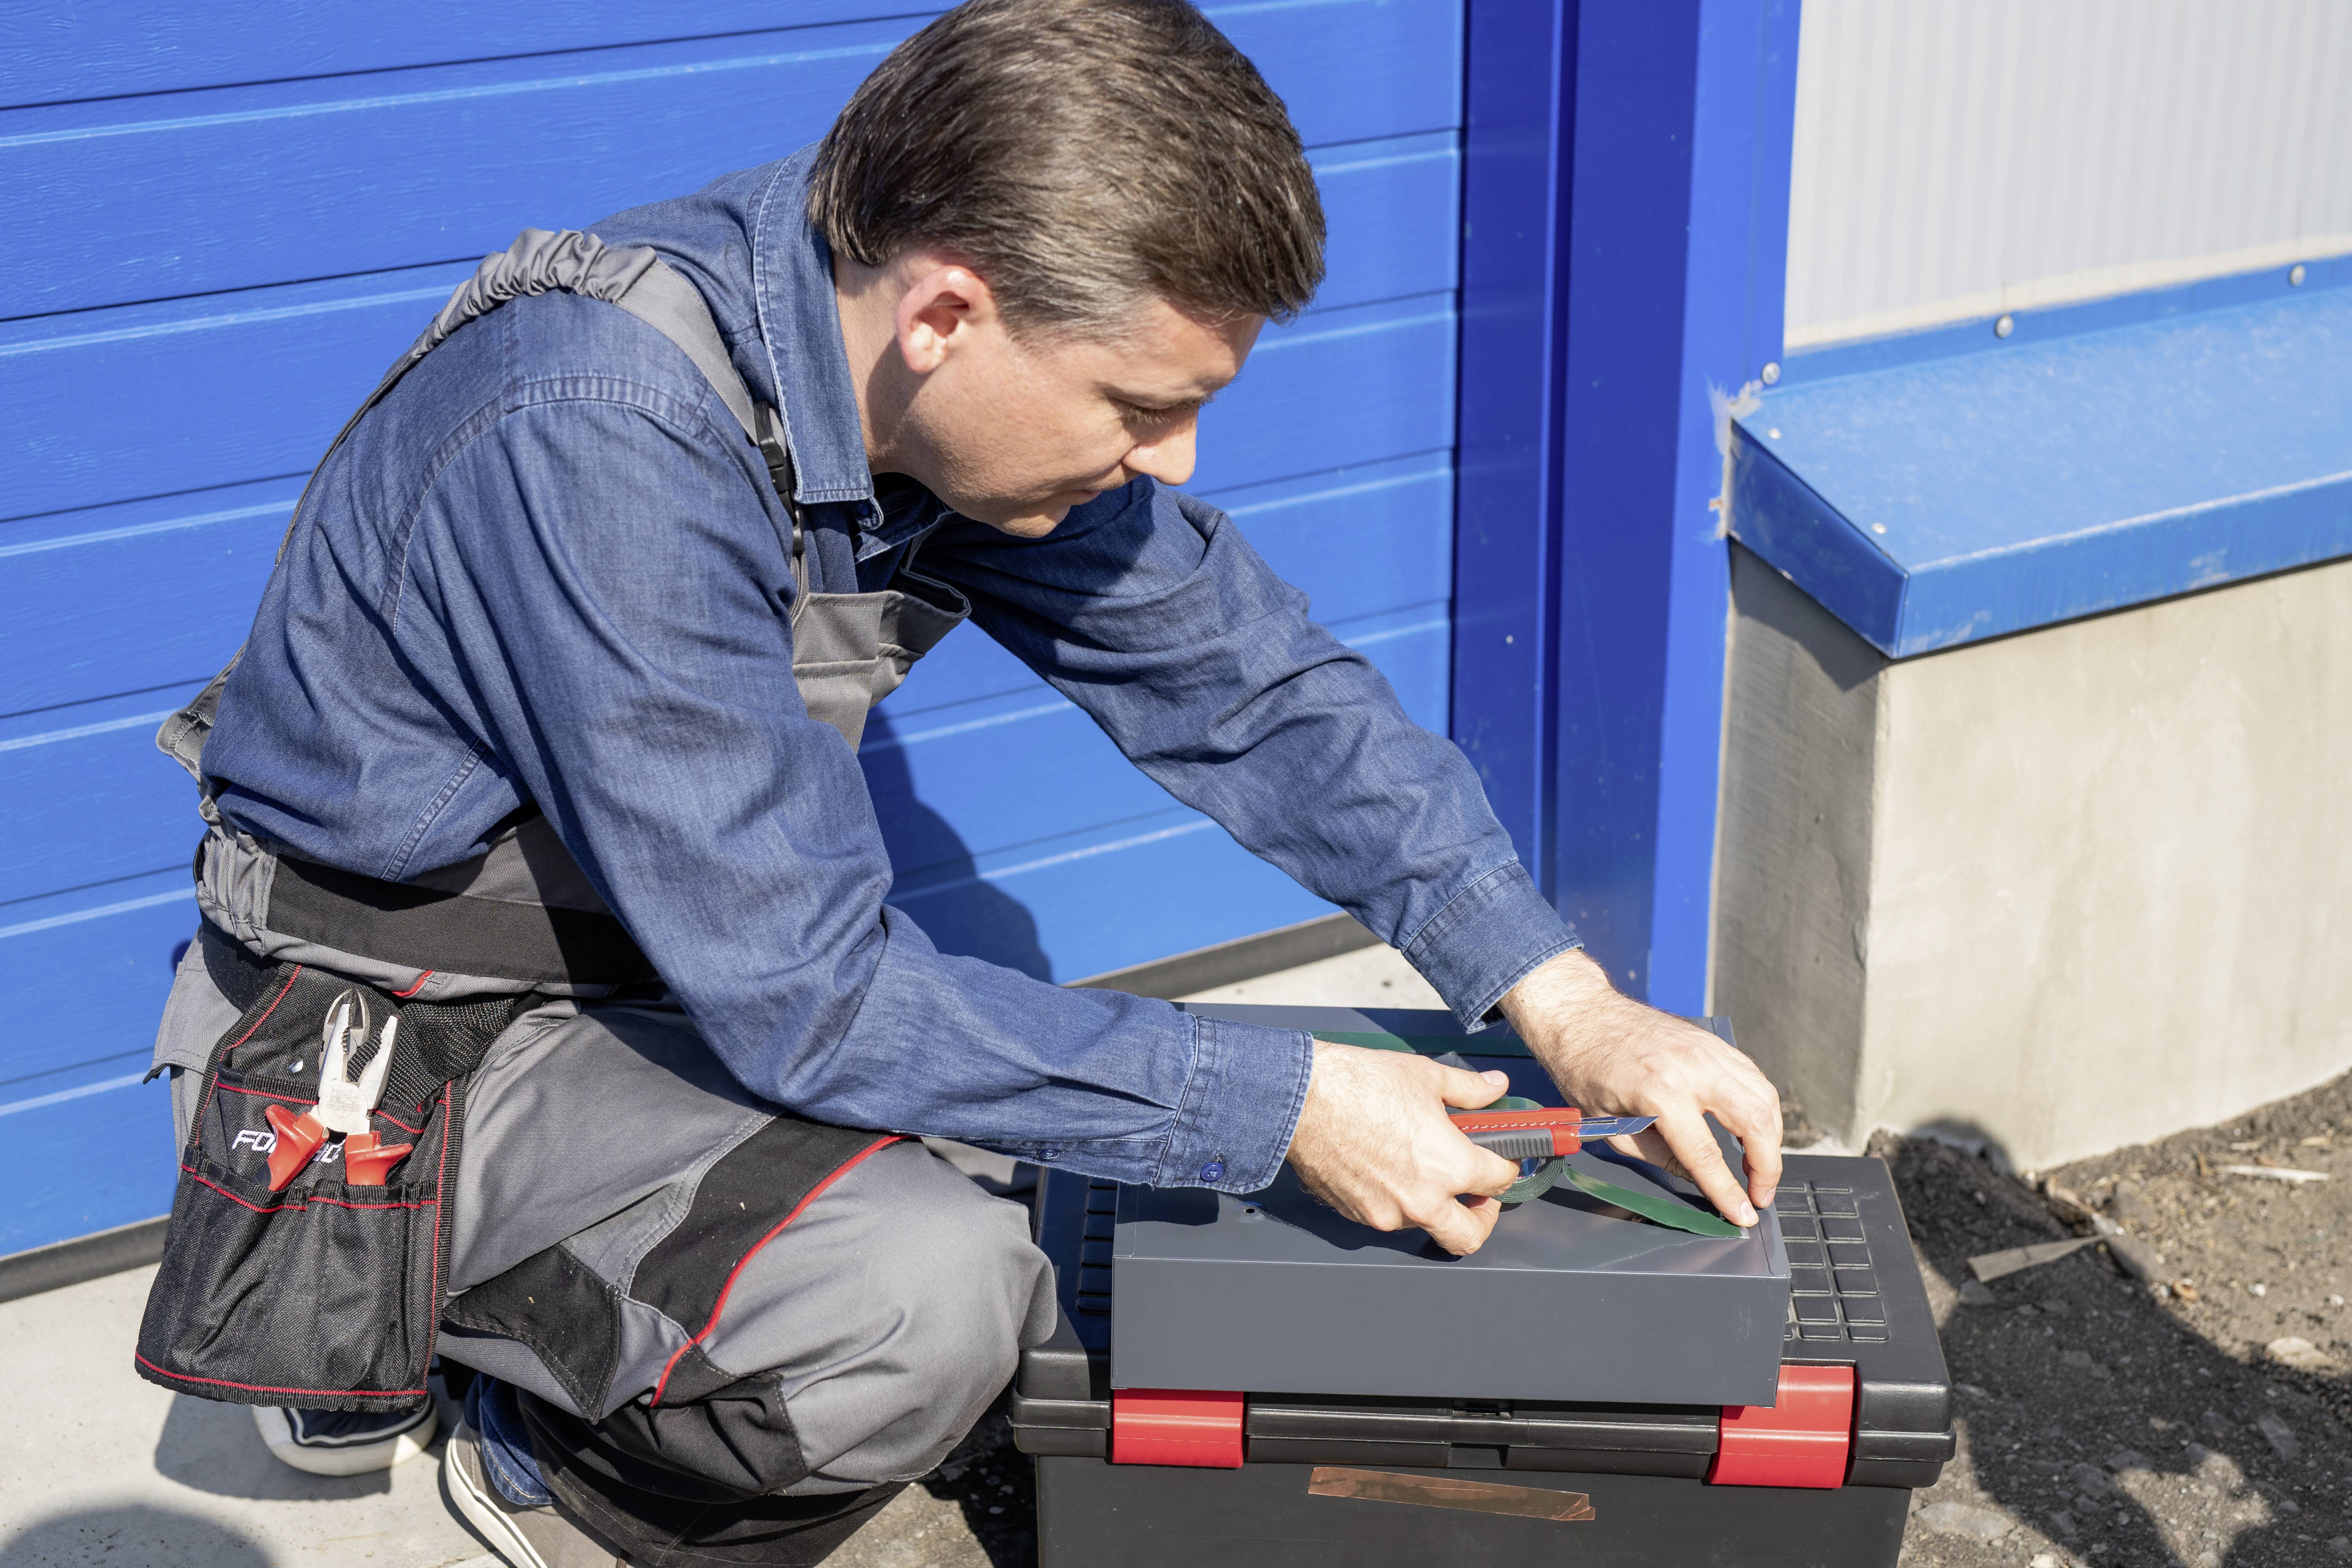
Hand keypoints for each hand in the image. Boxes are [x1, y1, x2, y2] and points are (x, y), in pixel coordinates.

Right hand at [1283, 1042, 1522, 1254]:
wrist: (1298, 1098)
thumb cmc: (1357, 1085)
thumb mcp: (1425, 1076)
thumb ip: (1468, 1090)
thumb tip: (1494, 1087)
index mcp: (1449, 1166)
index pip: (1500, 1181)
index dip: (1506, 1165)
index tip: (1500, 1158)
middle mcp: (1422, 1200)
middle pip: (1470, 1235)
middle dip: (1482, 1217)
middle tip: (1478, 1195)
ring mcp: (1387, 1213)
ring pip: (1426, 1225)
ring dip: (1434, 1205)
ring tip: (1423, 1169)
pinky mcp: (1357, 1215)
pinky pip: (1389, 1216)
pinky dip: (1396, 1200)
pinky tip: (1387, 1168)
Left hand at [1499, 949, 1782, 1226]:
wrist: (1582, 1015)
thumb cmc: (1585, 1069)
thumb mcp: (1611, 1127)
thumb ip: (1658, 1156)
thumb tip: (1698, 1180)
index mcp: (1659, 1091)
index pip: (1706, 1154)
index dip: (1728, 1191)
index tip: (1744, 1214)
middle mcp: (1692, 1067)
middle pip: (1755, 1122)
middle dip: (1767, 1167)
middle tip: (1761, 1194)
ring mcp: (1708, 1050)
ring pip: (1764, 1097)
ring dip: (1771, 1138)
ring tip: (1760, 1167)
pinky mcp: (1713, 1043)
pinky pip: (1754, 1078)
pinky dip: (1762, 1108)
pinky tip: (1755, 1129)